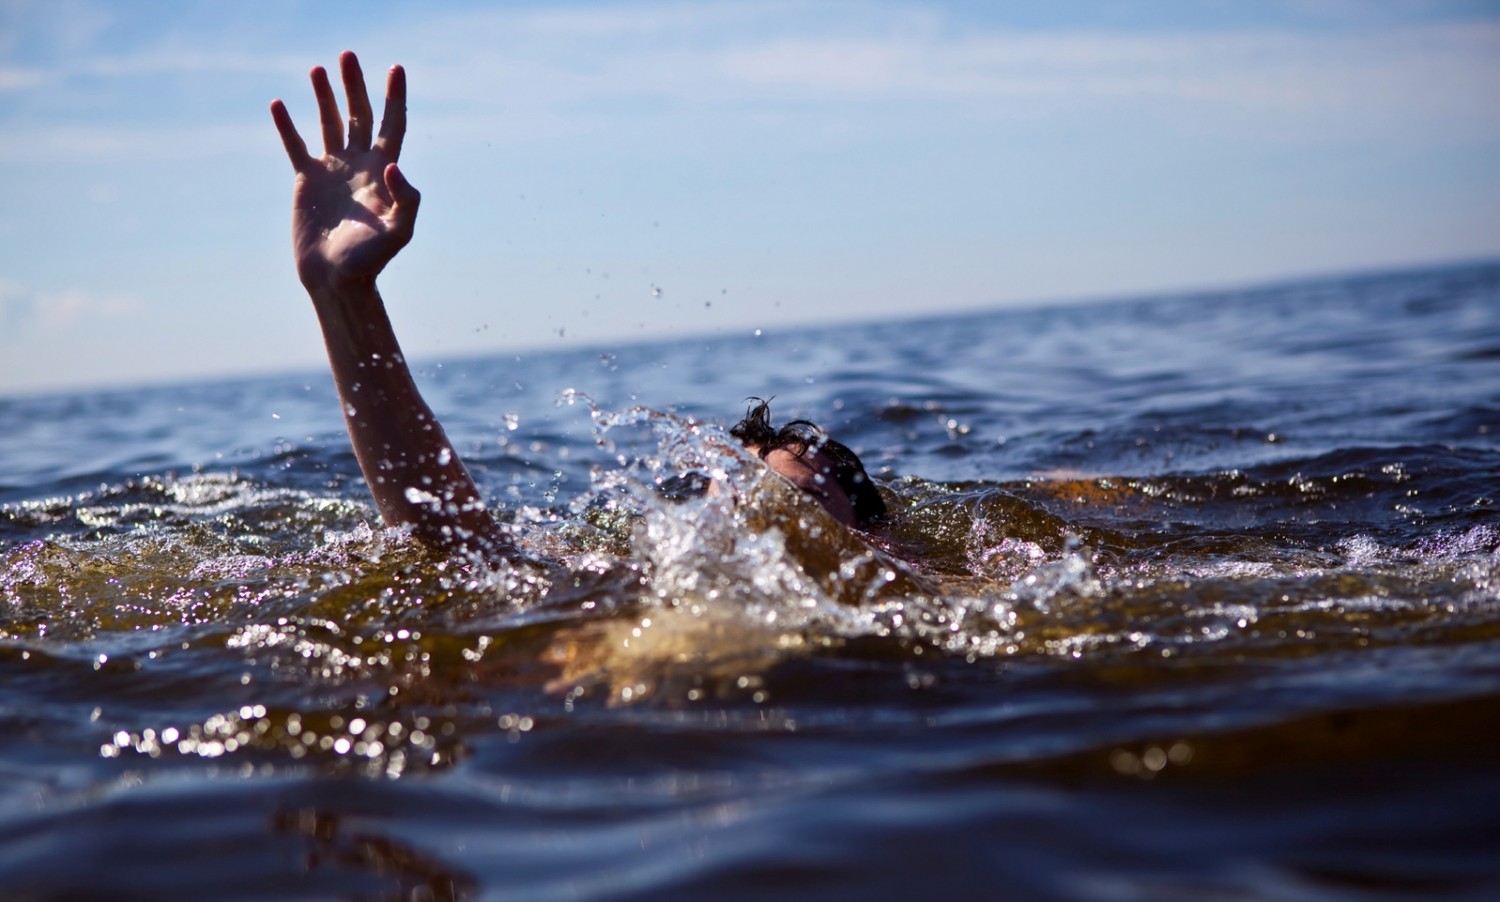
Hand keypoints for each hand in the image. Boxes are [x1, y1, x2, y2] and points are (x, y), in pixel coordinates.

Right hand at [270, 51, 417, 292]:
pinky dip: (287, 126)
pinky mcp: (306, 181)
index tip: (396, 68)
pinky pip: (296, 145)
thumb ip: (406, 200)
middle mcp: (359, 166)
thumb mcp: (399, 233)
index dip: (394, 97)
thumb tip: (395, 166)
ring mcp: (333, 171)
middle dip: (354, 85)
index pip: (392, 125)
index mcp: (383, 172)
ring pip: (329, 123)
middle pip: (359, 115)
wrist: (336, 278)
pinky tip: (279, 104)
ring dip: (324, 96)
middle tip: (347, 54)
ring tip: (318, 69)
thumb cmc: (370, 260)